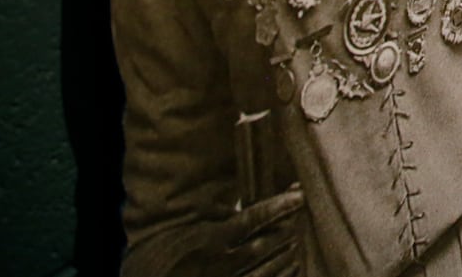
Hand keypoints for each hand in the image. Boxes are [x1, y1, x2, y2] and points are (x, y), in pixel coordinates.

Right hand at [190, 187, 307, 276]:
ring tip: (298, 238)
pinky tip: (293, 265)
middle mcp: (216, 264)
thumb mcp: (184, 230)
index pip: (250, 219)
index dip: (278, 206)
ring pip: (265, 269)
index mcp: (206, 241)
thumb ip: (212, 217)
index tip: (299, 194)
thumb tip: (238, 208)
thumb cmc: (160, 253)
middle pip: (263, 244)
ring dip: (285, 253)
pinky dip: (280, 275)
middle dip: (285, 229)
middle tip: (300, 215)